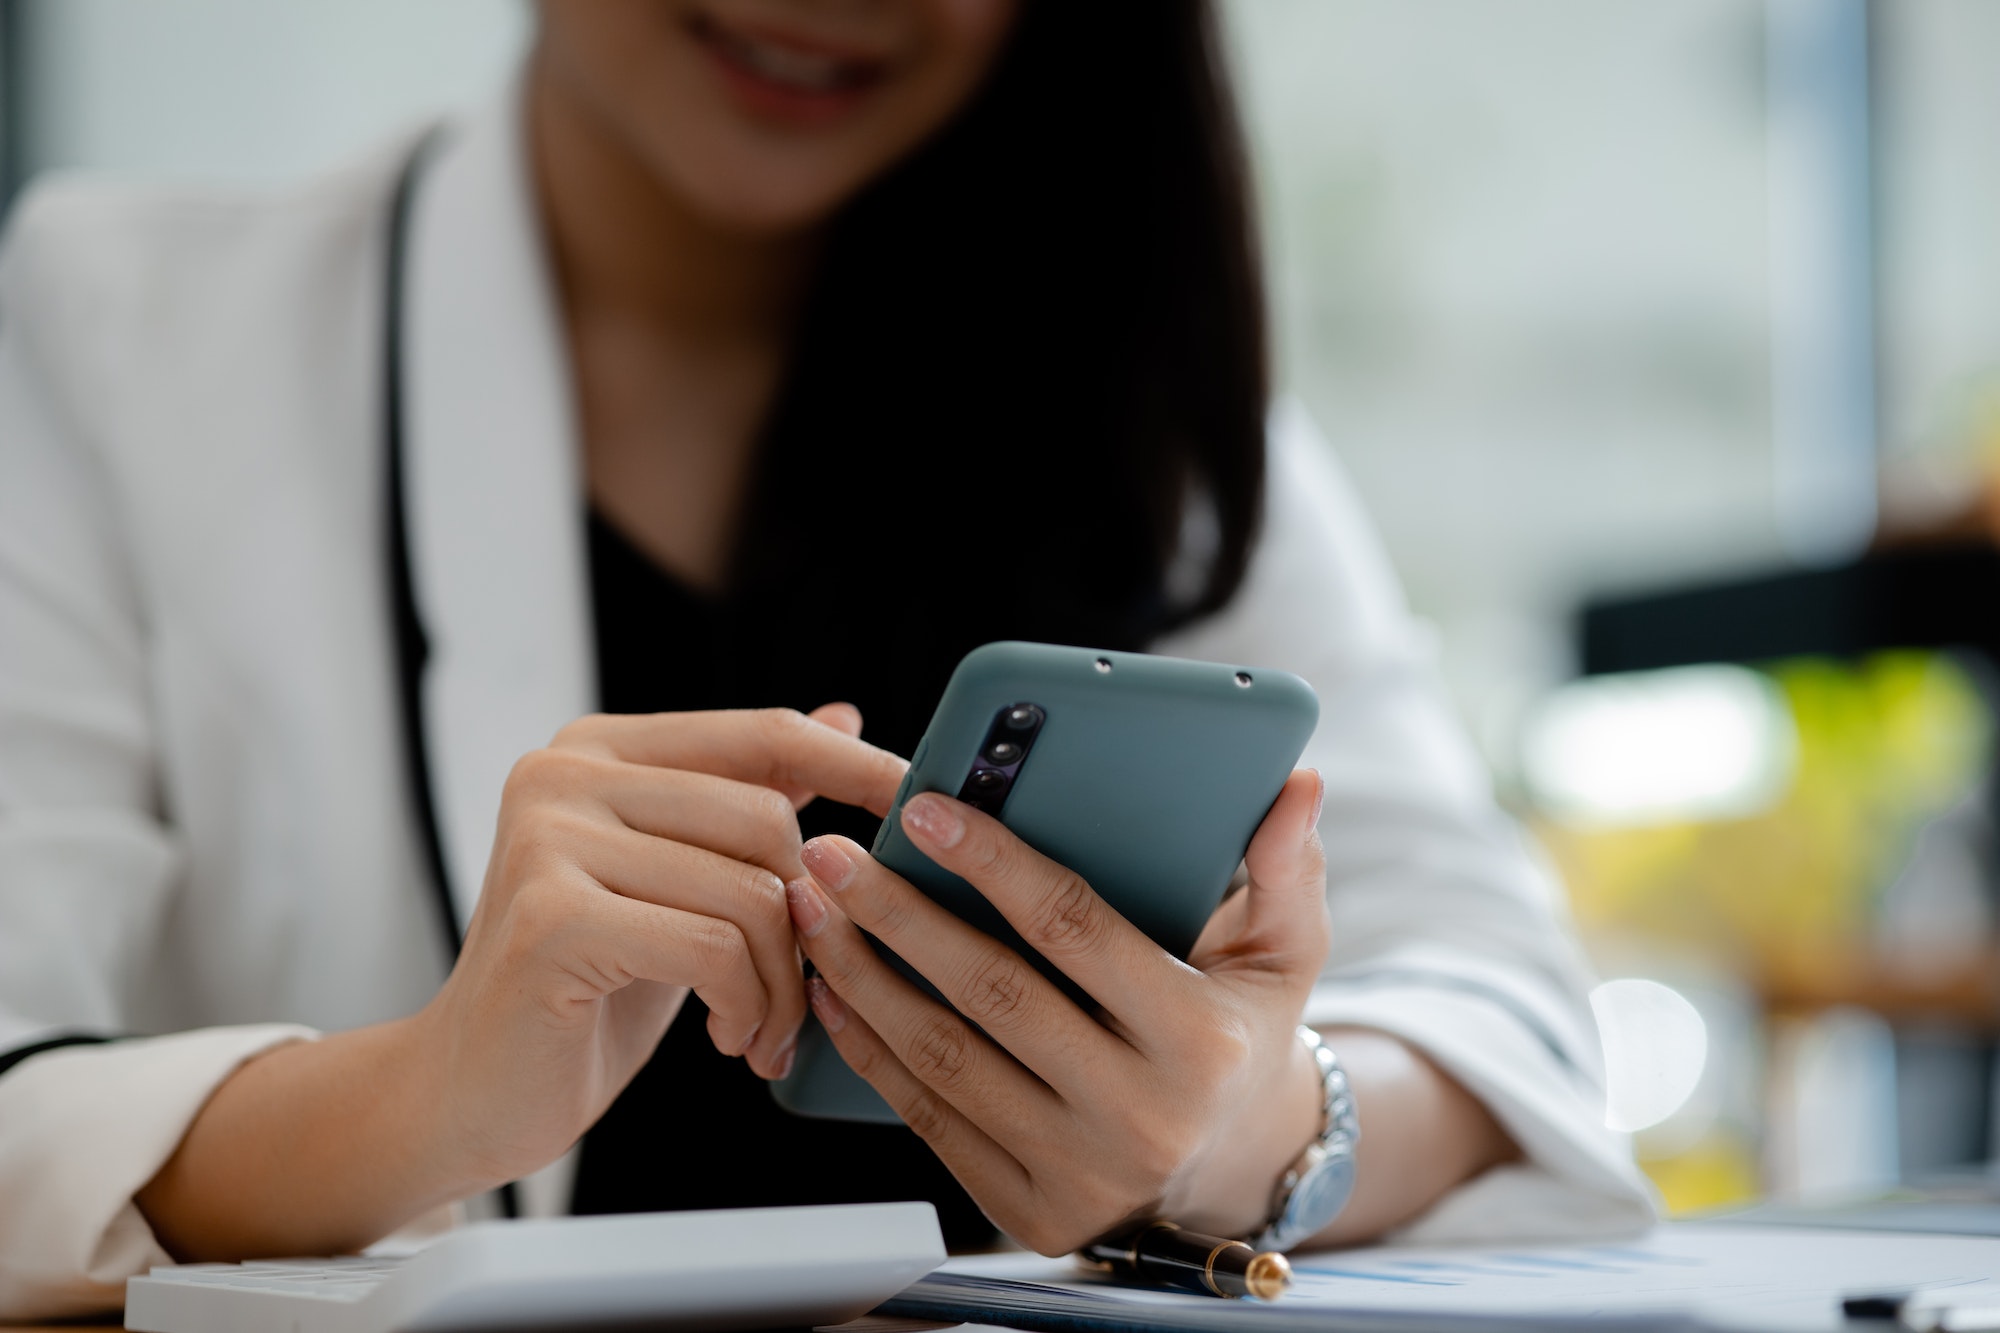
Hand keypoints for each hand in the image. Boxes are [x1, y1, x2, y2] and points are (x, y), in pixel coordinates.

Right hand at [416, 704, 905, 1189]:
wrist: (472, 1090)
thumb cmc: (587, 986)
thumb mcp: (680, 880)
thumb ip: (746, 797)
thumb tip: (845, 715)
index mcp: (597, 748)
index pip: (763, 733)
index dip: (856, 767)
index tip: (922, 803)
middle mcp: (564, 774)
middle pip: (768, 819)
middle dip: (807, 920)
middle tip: (798, 991)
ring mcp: (548, 839)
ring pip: (750, 891)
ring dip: (782, 981)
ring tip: (761, 1028)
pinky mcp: (552, 917)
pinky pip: (713, 948)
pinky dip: (746, 1006)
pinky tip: (728, 1038)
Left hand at [785, 769, 1330, 1253]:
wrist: (1230, 1168)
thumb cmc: (1242, 1032)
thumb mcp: (1286, 955)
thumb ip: (1287, 868)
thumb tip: (1298, 783)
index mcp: (1200, 1041)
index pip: (1077, 931)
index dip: (994, 863)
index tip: (924, 807)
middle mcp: (1140, 1117)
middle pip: (992, 994)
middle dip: (898, 913)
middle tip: (831, 853)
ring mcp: (1078, 1172)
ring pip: (944, 1058)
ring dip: (864, 977)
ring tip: (814, 909)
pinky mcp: (1027, 1208)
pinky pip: (927, 1117)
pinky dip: (869, 1049)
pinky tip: (833, 988)